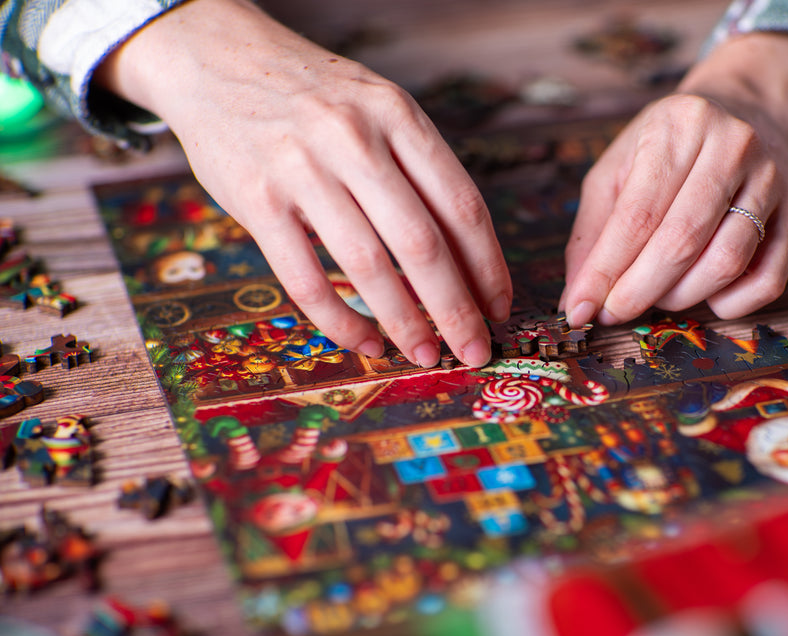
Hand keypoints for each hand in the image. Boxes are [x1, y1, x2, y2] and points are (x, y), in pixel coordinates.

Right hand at [97, 0, 510, 367]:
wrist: (217, 57)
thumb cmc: (312, 95)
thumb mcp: (377, 108)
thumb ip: (417, 170)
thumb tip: (465, 257)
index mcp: (398, 116)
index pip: (461, 204)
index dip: (487, 266)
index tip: (499, 306)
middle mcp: (355, 140)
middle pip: (422, 243)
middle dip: (456, 308)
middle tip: (474, 350)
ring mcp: (302, 169)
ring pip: (367, 265)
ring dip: (404, 321)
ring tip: (425, 354)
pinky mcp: (257, 200)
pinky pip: (306, 278)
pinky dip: (340, 320)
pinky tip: (365, 340)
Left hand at [561, 33, 787, 327]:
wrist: (748, 112)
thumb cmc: (670, 146)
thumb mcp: (620, 167)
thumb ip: (594, 230)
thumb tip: (577, 298)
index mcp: (680, 125)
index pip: (638, 214)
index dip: (606, 270)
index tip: (580, 308)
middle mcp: (732, 146)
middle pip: (682, 240)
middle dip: (640, 290)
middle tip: (614, 314)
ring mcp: (771, 181)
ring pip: (726, 262)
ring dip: (682, 297)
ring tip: (656, 297)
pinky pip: (767, 280)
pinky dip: (730, 303)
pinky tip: (705, 296)